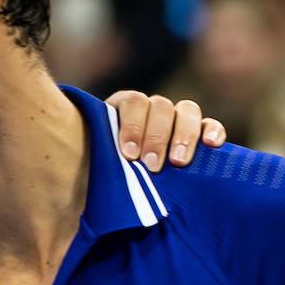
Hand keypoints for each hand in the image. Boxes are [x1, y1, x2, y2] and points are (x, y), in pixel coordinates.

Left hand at [105, 92, 225, 172]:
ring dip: (184, 135)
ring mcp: (177, 117)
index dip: (132, 126)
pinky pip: (210, 123)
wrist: (123, 177)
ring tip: (178, 162)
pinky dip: (213, 131)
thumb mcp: (99, 159)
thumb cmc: (107, 169)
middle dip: (156, 137)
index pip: (133, 102)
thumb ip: (96, 159)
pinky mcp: (199, 131)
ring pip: (187, 110)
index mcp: (125, 106)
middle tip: (151, 165)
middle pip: (161, 106)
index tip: (128, 155)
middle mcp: (152, 107)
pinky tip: (211, 146)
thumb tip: (71, 182)